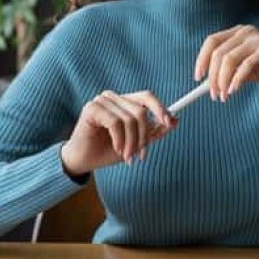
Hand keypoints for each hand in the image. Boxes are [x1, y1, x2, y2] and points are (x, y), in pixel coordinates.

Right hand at [60, 90, 177, 174]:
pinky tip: (116, 149)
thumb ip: (153, 132)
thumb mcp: (135, 143)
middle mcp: (113, 97)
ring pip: (129, 119)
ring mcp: (101, 101)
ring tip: (127, 156)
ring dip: (132, 143)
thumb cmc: (106, 150)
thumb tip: (176, 120)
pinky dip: (120, 139)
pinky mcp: (92, 108)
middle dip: (144, 137)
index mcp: (124, 102)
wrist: (83, 161)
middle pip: (140, 111)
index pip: (147, 97)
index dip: (160, 108)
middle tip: (141, 155)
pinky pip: (115, 123)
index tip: (170, 122)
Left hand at [194, 25, 258, 100]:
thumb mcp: (247, 69)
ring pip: (230, 60)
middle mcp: (246, 32)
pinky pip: (247, 65)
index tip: (198, 78)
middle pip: (219, 53)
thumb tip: (209, 84)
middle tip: (213, 95)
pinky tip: (234, 90)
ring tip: (224, 96)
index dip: (202, 60)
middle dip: (213, 77)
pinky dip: (237, 79)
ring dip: (223, 81)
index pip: (212, 42)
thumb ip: (230, 72)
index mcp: (238, 32)